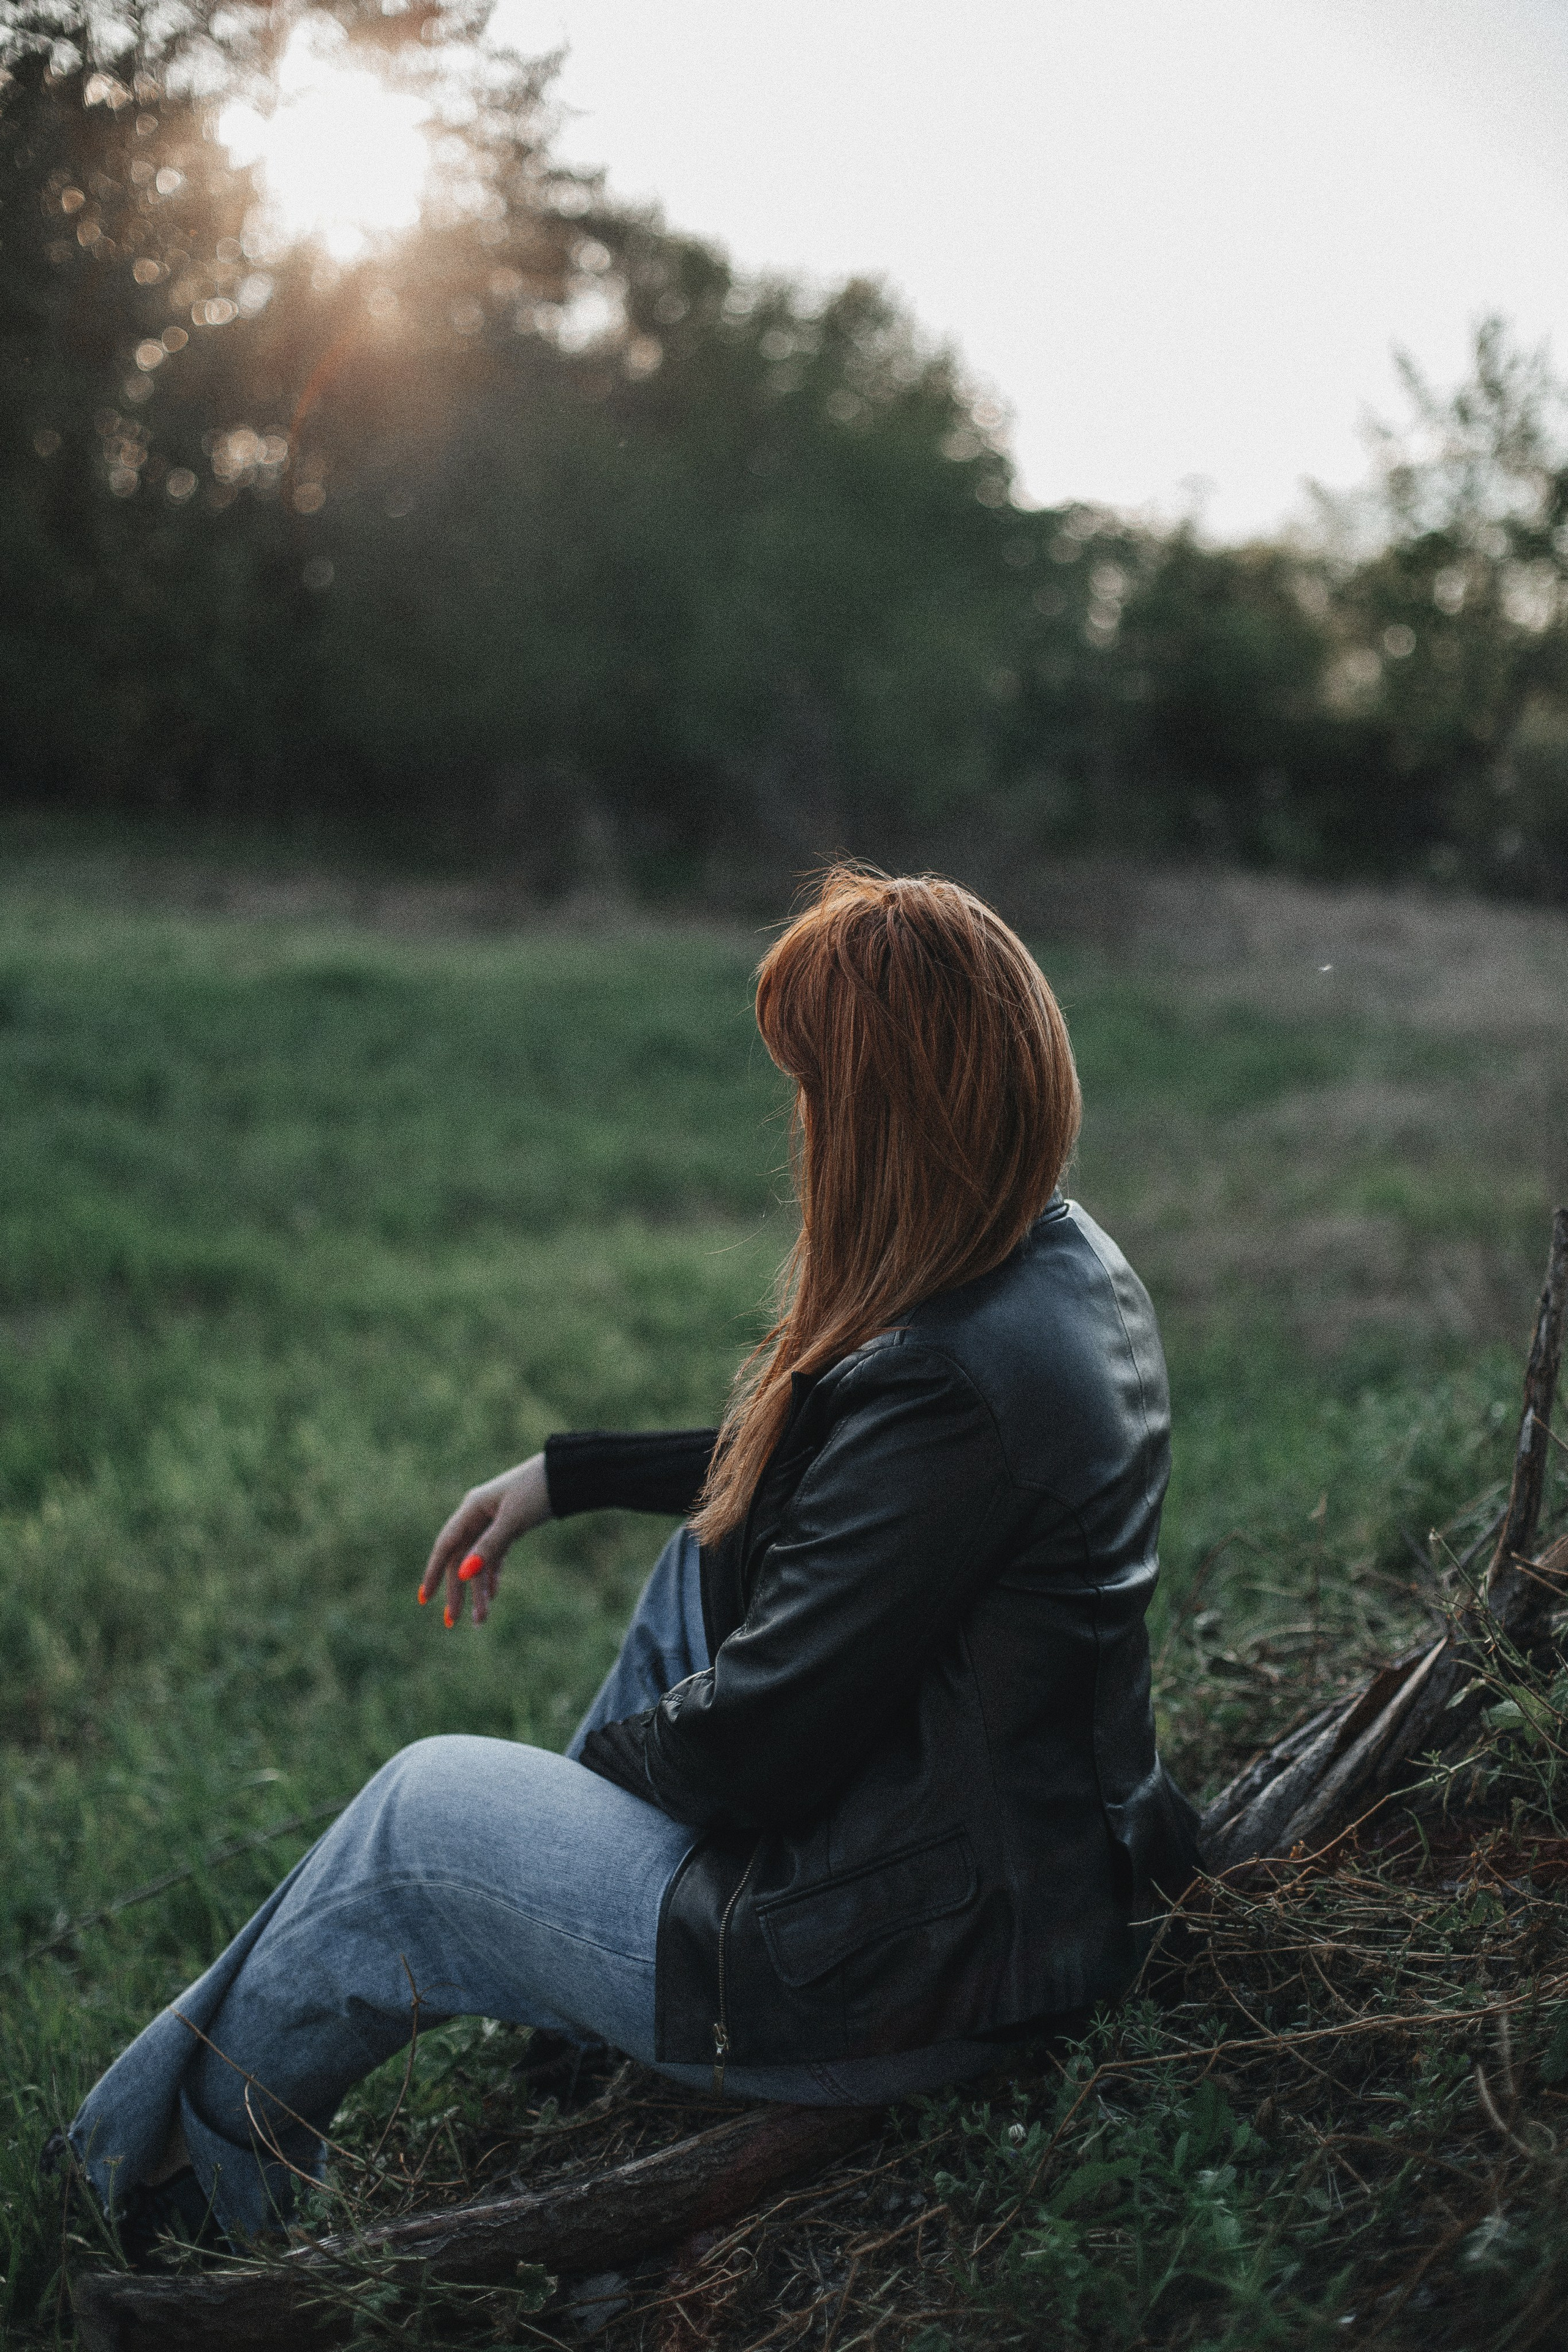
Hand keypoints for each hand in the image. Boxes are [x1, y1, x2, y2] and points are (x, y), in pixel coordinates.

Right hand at [418, 1452, 551, 1628]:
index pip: (446, 1545)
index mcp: (471, 1508)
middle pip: (460, 1559)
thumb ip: (489, 1546)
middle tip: (453, 1621)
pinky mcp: (509, 1527)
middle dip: (457, 1590)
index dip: (433, 1572)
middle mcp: (478, 1515)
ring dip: (478, 1589)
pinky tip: (492, 1595)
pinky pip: (495, 1556)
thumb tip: (462, 1574)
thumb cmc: (537, 1490)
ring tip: (480, 1619)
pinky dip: (493, 1575)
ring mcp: (493, 1521)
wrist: (567, 1475)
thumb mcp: (512, 1519)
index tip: (425, 1598)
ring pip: (479, 1561)